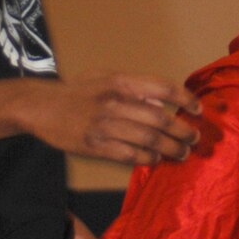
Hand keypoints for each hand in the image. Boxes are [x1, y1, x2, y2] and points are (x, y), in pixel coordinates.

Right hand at [20, 73, 201, 164]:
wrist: (40, 106)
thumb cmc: (78, 91)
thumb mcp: (106, 78)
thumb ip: (135, 87)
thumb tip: (164, 102)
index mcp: (121, 81)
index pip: (163, 87)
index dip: (185, 99)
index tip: (198, 109)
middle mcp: (115, 102)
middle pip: (160, 118)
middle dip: (183, 130)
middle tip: (194, 138)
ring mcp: (105, 125)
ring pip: (149, 139)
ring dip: (171, 148)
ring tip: (182, 153)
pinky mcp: (96, 145)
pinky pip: (130, 155)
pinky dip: (147, 159)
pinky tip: (155, 160)